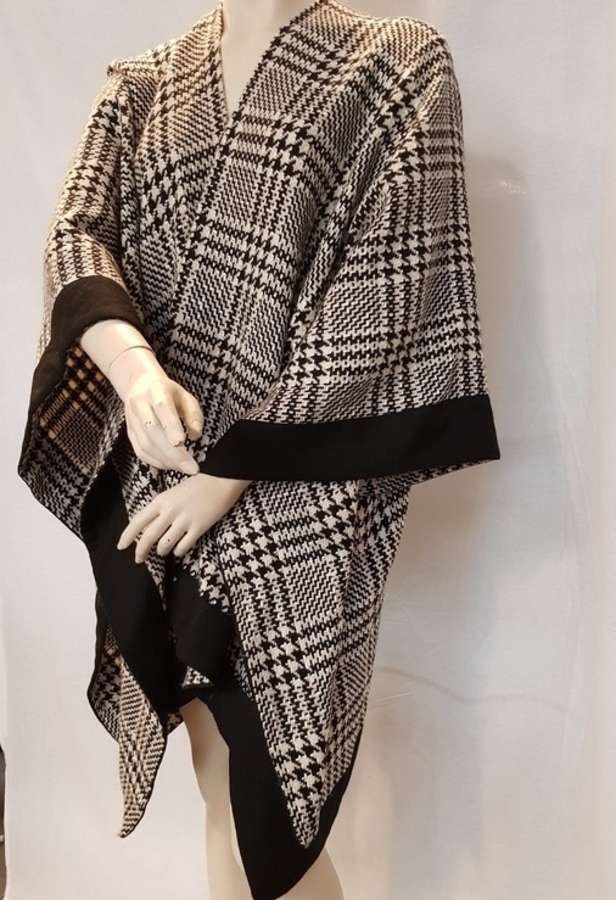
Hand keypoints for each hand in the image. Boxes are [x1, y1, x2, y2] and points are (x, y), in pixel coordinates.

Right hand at [80, 320, 203, 474]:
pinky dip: (156, 462)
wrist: (139, 386)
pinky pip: (140, 452)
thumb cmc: (168, 393)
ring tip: (184, 468)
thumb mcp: (185, 396)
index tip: (182, 443)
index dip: (170, 426)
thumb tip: (196, 434)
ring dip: (166, 460)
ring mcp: (131, 420)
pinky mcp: (129, 433)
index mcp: (156, 390)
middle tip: (191, 468)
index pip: (162, 408)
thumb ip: (194, 413)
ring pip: (145, 444)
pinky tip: (171, 465)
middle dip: (172, 452)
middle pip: (152, 431)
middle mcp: (139, 405)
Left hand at [117, 473, 251, 562]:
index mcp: (161, 500)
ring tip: (164, 551)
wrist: (222, 480)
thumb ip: (160, 510)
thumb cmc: (197, 485)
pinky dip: (178, 551)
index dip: (127, 536)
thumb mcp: (173, 494)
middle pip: (148, 537)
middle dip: (141, 551)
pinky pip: (182, 547)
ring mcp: (184, 520)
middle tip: (139, 559)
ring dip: (162, 551)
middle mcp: (169, 511)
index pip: (138, 521)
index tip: (121, 547)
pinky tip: (179, 549)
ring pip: (164, 545)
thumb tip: (148, 529)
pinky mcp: (199, 527)